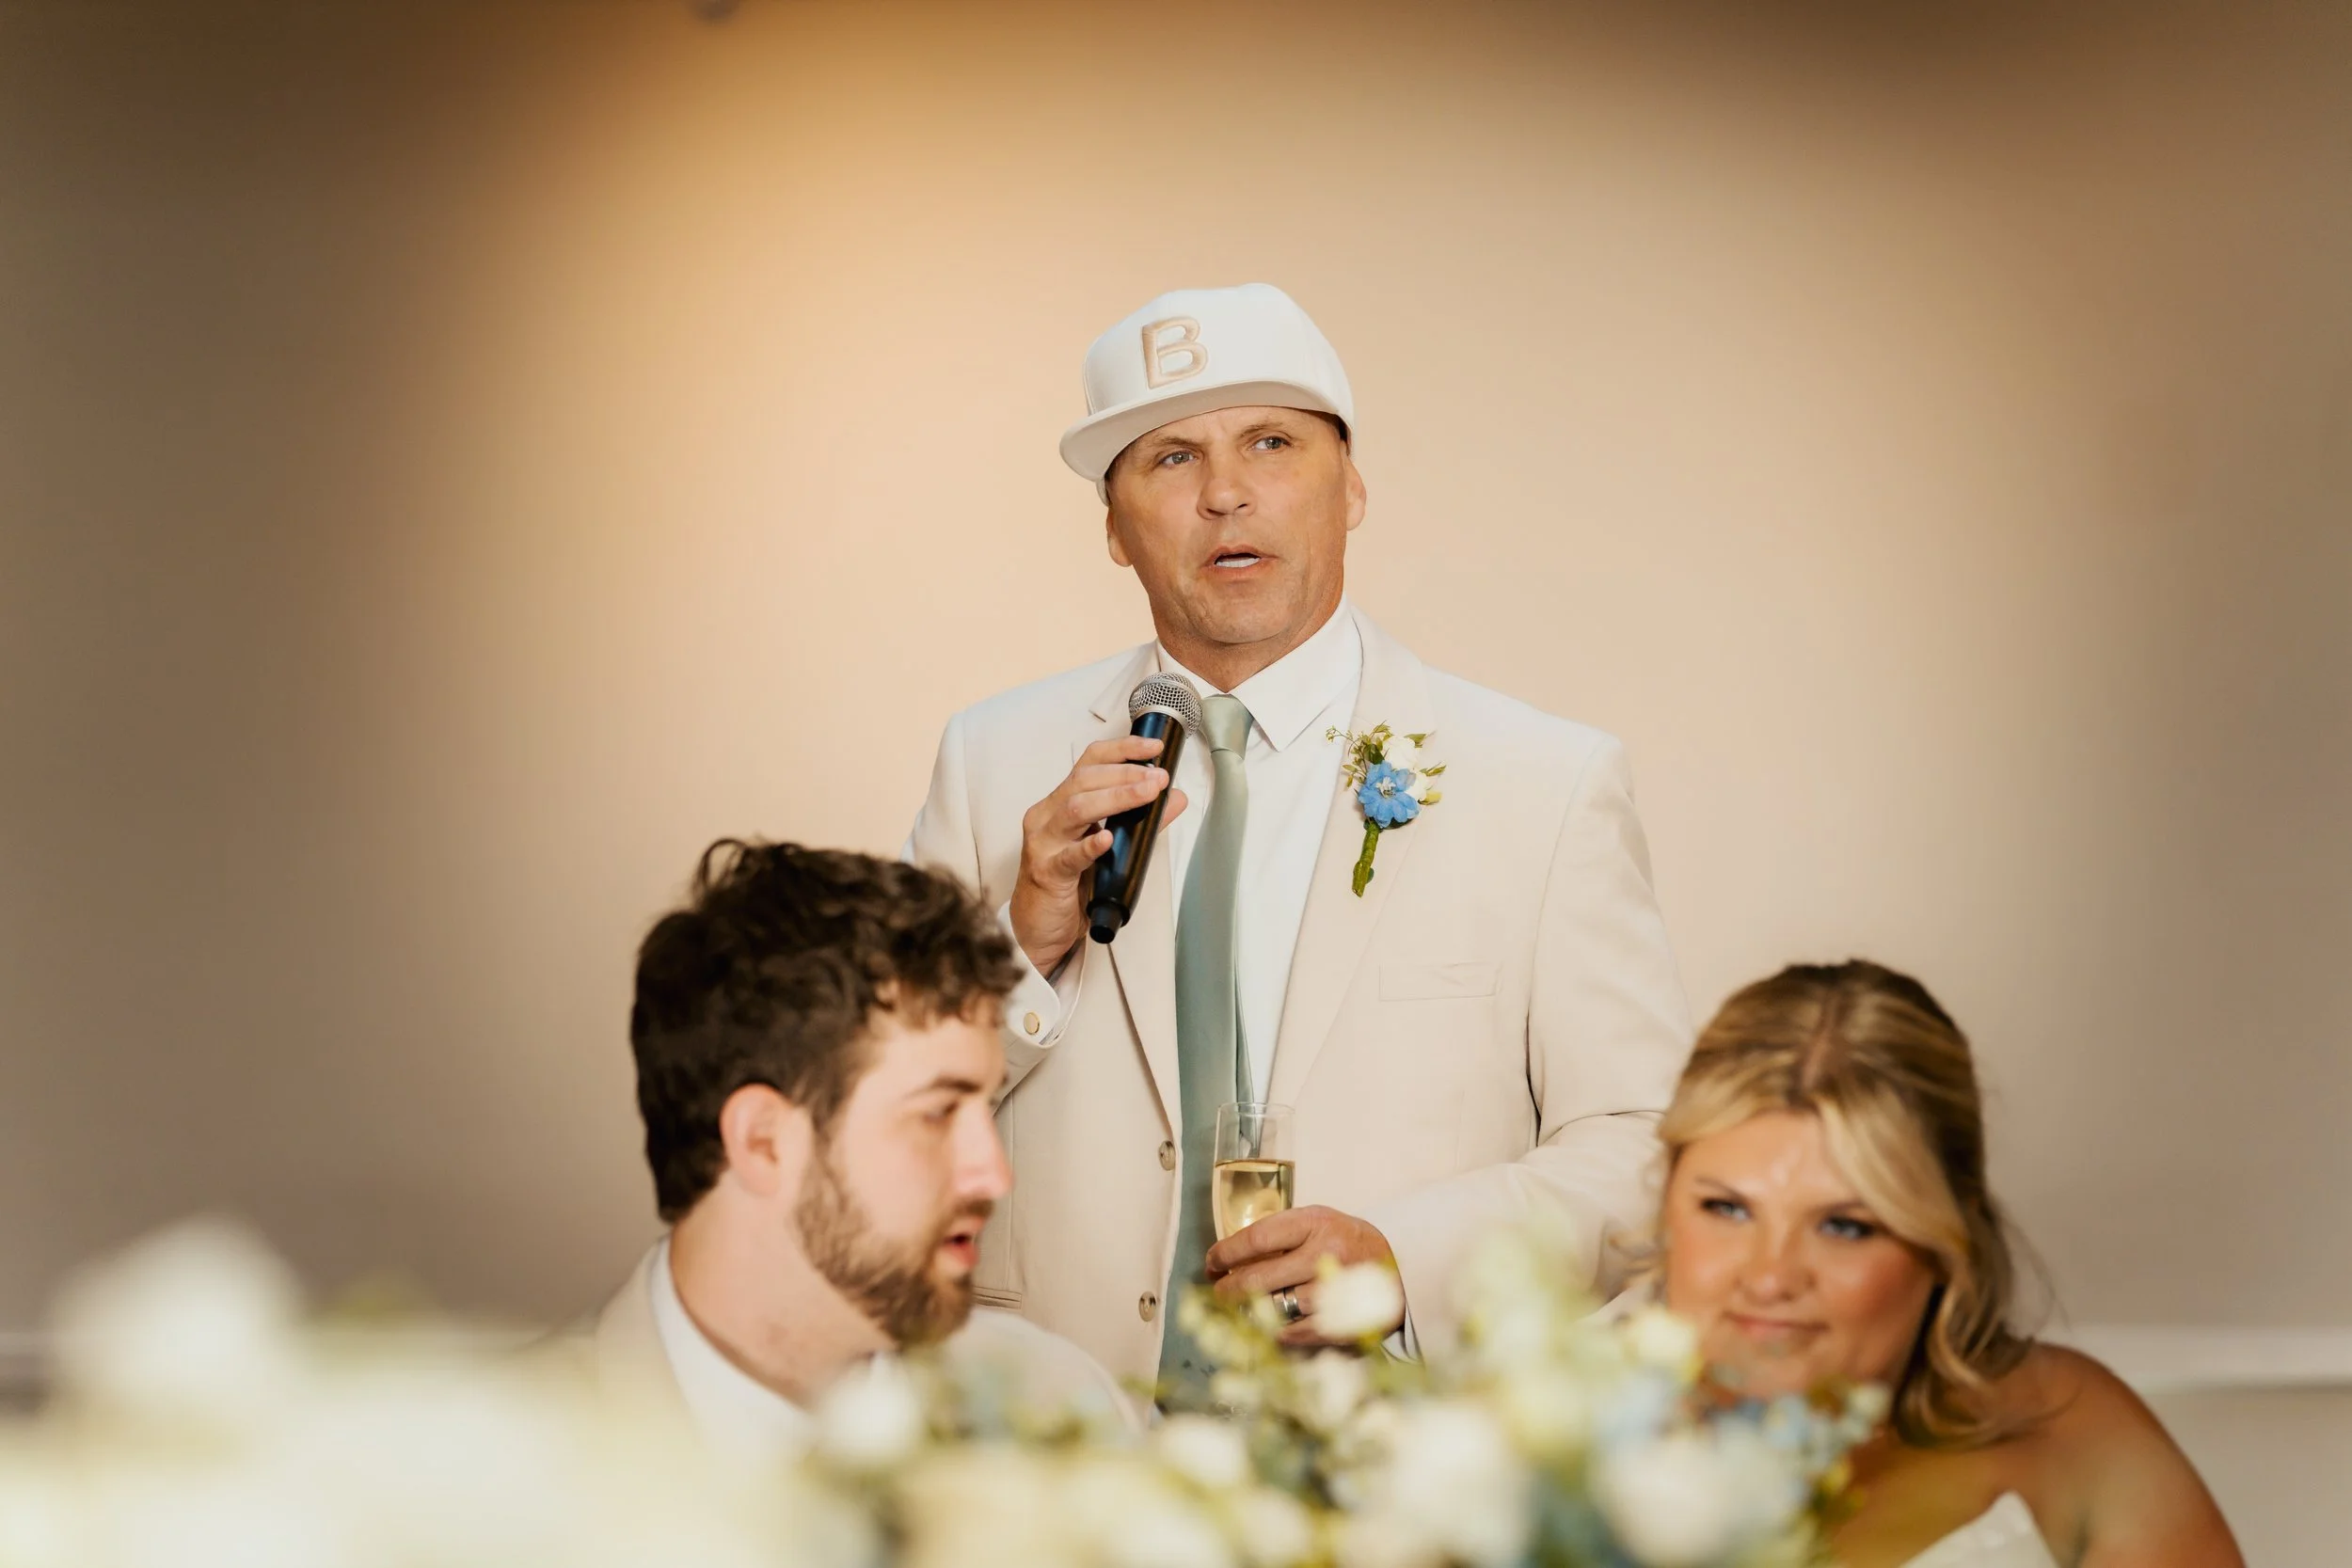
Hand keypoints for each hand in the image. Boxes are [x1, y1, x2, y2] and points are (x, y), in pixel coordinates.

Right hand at [1009, 735, 1187, 975]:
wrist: (1038, 928)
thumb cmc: (1067, 884)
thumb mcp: (1105, 848)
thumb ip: (1141, 822)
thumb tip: (1176, 798)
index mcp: (1060, 803)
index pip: (1089, 763)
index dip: (1122, 750)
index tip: (1153, 747)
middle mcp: (1047, 816)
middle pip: (1083, 781)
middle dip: (1125, 774)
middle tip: (1158, 777)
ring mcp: (1043, 843)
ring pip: (1075, 809)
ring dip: (1115, 798)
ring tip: (1146, 794)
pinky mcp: (1045, 873)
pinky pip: (1067, 856)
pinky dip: (1089, 845)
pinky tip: (1107, 839)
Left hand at [1206, 1205, 1404, 1346]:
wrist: (1401, 1266)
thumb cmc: (1347, 1242)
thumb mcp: (1318, 1222)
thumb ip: (1281, 1234)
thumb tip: (1228, 1256)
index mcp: (1316, 1223)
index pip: (1258, 1238)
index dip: (1226, 1253)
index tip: (1212, 1262)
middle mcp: (1326, 1254)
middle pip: (1261, 1277)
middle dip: (1230, 1288)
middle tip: (1218, 1292)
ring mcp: (1336, 1291)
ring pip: (1277, 1307)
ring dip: (1251, 1312)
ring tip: (1240, 1310)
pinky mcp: (1344, 1322)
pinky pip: (1297, 1332)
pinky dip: (1277, 1331)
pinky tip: (1267, 1327)